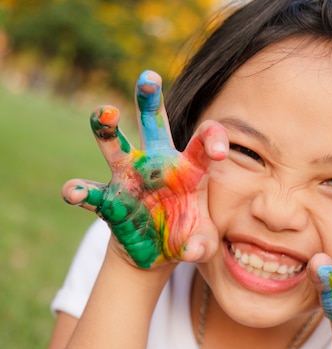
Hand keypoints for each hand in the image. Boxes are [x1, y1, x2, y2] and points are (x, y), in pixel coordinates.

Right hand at [62, 70, 228, 268]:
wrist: (159, 250)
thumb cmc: (189, 235)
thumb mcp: (203, 241)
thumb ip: (202, 244)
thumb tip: (192, 250)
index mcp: (189, 169)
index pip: (202, 143)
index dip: (212, 139)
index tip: (220, 150)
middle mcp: (157, 164)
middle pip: (153, 125)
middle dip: (150, 99)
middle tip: (149, 76)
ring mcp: (130, 178)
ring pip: (115, 145)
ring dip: (106, 128)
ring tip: (103, 112)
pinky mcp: (110, 199)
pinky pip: (92, 192)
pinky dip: (81, 191)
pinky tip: (73, 192)